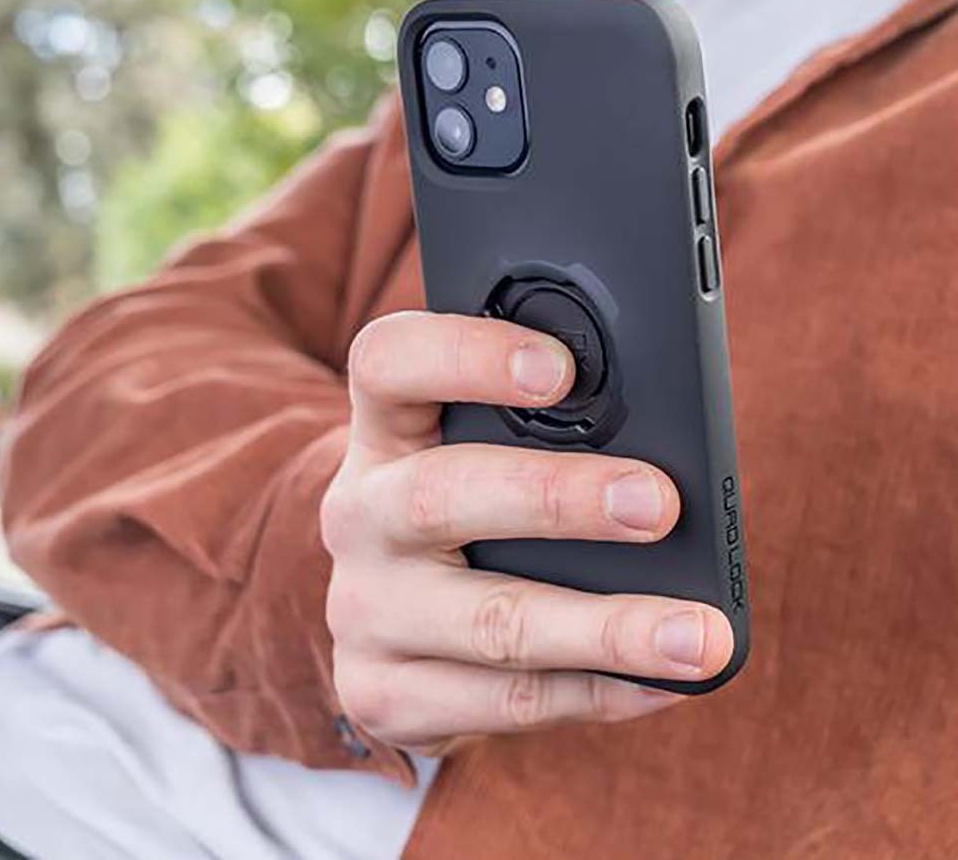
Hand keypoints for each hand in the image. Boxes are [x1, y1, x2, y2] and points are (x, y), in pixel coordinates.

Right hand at [321, 311, 733, 754]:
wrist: (393, 620)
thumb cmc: (471, 509)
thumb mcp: (484, 452)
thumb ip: (549, 430)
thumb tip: (670, 444)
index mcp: (386, 430)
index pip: (390, 363)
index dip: (465, 356)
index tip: (559, 370)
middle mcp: (359, 514)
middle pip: (437, 495)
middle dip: (554, 499)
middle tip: (658, 504)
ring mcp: (363, 610)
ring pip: (487, 623)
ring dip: (604, 629)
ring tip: (698, 636)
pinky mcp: (382, 693)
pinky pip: (505, 703)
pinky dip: (598, 692)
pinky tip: (666, 681)